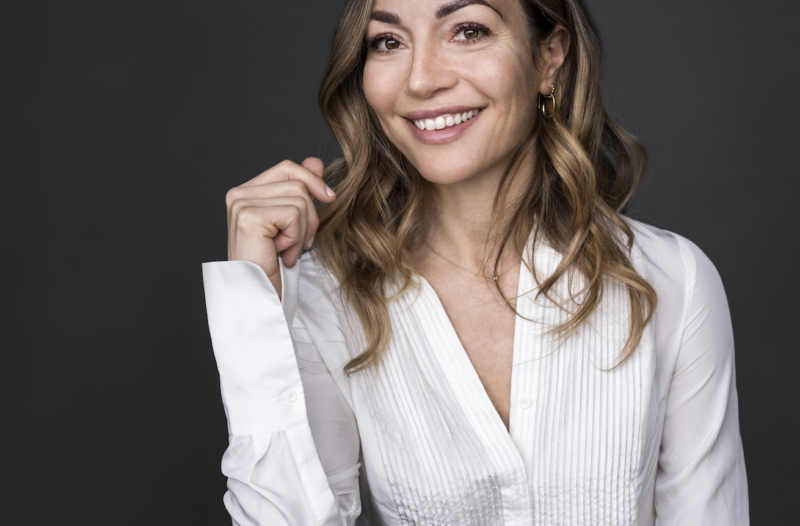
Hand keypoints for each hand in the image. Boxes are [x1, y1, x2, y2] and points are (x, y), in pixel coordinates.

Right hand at [225, 157, 335, 298]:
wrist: (258, 294)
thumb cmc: (273, 263)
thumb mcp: (292, 223)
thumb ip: (300, 190)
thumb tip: (315, 161)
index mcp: (246, 191)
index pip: (287, 167)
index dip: (312, 180)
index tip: (329, 198)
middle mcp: (239, 193)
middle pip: (297, 183)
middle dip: (310, 216)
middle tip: (302, 242)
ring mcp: (241, 203)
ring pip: (299, 199)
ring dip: (302, 231)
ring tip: (287, 251)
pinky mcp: (248, 216)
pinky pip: (293, 215)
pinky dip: (295, 238)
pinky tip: (281, 254)